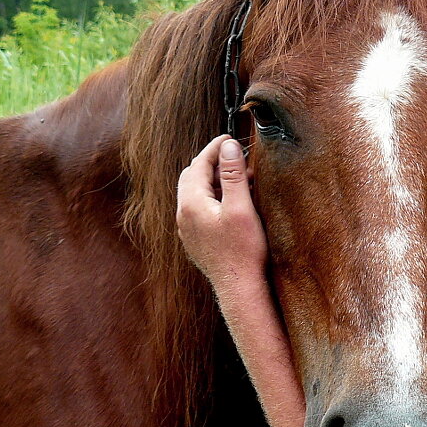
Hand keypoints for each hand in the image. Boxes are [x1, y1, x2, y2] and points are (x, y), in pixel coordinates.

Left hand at [176, 136, 267, 289]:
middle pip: (192, 177)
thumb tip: (228, 146)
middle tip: (234, 155)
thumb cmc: (243, 250)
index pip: (199, 165)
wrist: (239, 288)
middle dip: (212, 163)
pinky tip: (231, 202)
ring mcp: (187, 229)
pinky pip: (199, 209)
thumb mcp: (241, 207)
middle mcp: (183, 215)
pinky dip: (212, 197)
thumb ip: (233, 175)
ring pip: (195, 193)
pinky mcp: (195, 240)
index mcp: (191, 203)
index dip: (214, 148)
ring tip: (239, 178)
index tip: (229, 138)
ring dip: (214, 181)